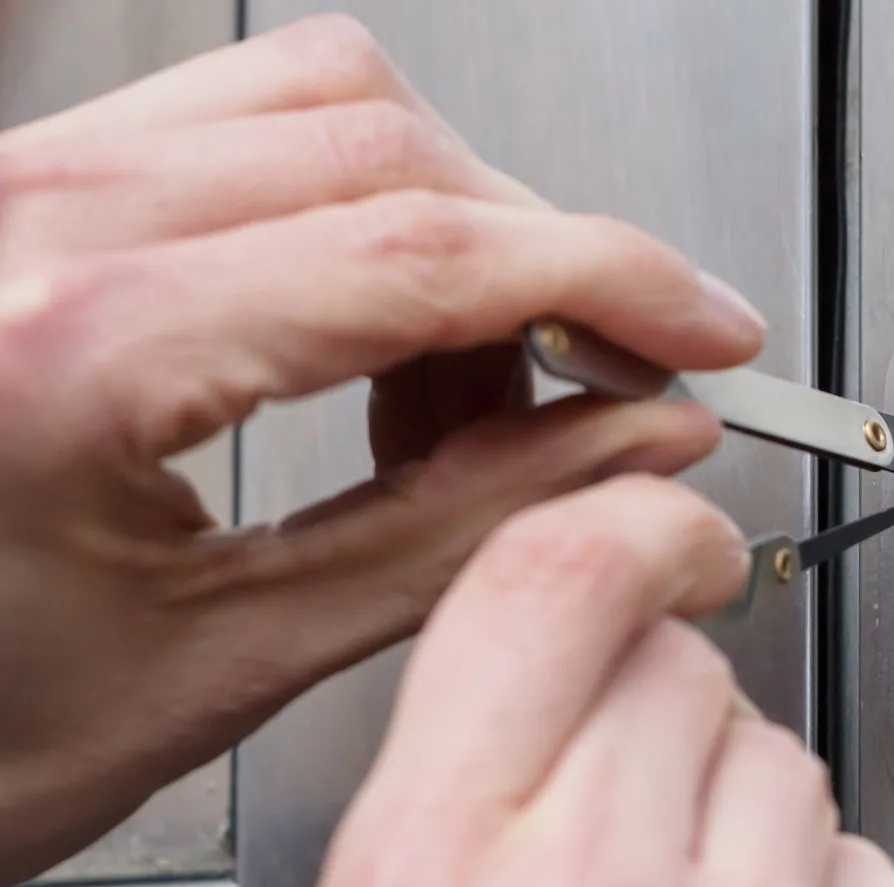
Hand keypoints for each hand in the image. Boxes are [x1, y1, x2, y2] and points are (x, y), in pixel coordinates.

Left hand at [0, 15, 764, 884]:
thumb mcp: (225, 663)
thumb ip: (460, 536)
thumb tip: (635, 446)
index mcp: (70, 356)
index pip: (425, 251)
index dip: (612, 279)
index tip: (707, 330)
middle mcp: (20, 228)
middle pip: (389, 146)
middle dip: (544, 256)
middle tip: (606, 384)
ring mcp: (3, 188)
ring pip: (317, 99)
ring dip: (449, 217)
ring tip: (463, 375)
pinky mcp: (9, 190)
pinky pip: (225, 113)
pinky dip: (348, 190)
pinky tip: (362, 316)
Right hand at [298, 477, 893, 886]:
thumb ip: (453, 812)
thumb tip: (556, 665)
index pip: (552, 584)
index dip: (626, 530)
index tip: (666, 537)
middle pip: (686, 670)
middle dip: (664, 735)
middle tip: (630, 865)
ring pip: (792, 762)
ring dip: (754, 836)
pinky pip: (877, 870)